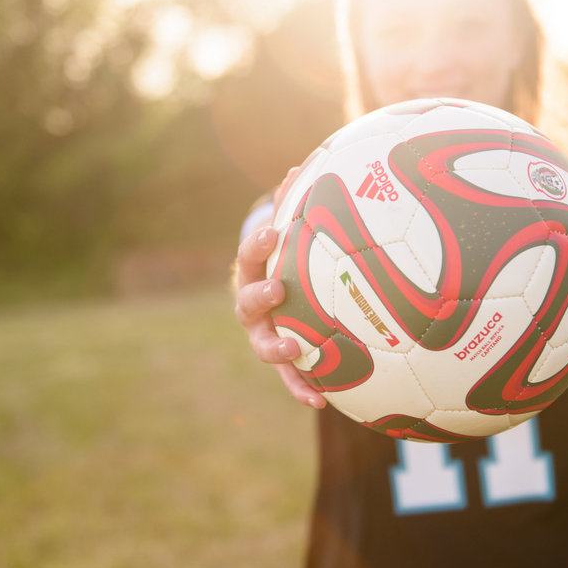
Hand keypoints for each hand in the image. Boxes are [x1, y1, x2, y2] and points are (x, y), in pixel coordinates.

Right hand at [233, 170, 325, 408]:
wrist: (278, 300)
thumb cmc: (290, 261)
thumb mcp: (289, 236)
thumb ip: (293, 205)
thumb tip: (300, 165)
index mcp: (254, 272)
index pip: (249, 255)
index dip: (258, 243)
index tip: (274, 229)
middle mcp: (252, 307)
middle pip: (247, 303)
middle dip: (259, 296)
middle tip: (277, 289)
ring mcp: (264, 336)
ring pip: (262, 345)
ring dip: (275, 347)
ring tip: (294, 348)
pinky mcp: (282, 362)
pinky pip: (290, 379)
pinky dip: (301, 389)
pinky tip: (320, 402)